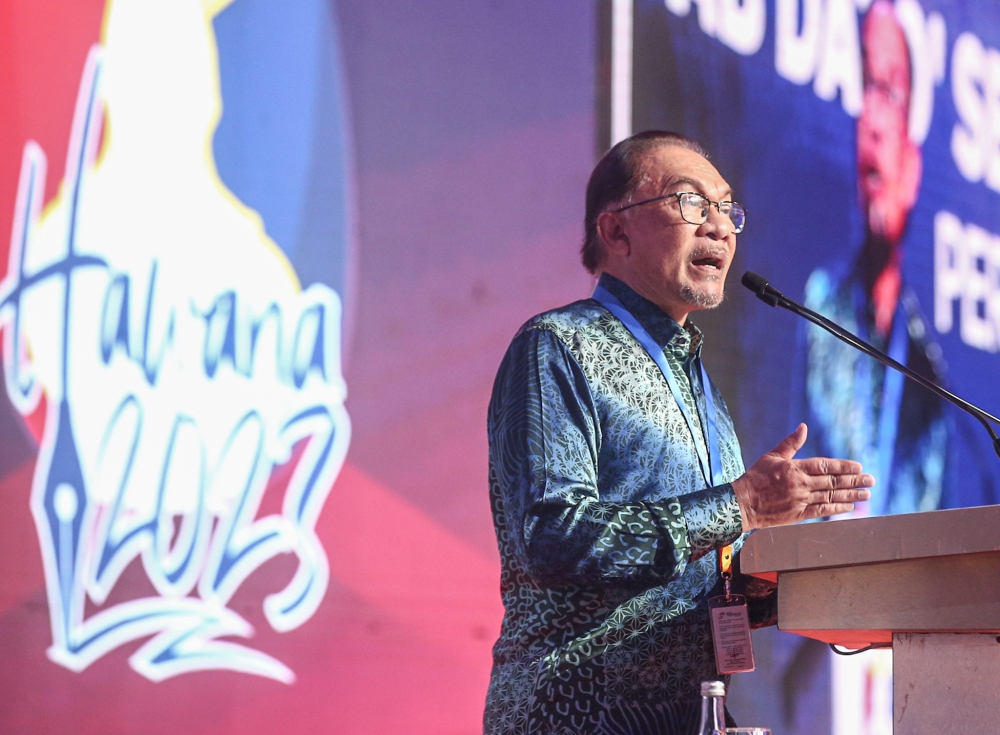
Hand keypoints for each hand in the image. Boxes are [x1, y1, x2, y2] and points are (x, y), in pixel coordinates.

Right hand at [731, 423, 872, 531]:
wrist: (742, 503)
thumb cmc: (755, 477)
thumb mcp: (771, 456)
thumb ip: (790, 443)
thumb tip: (803, 427)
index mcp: (794, 468)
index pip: (825, 466)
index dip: (844, 467)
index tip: (859, 467)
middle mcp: (800, 484)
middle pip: (832, 482)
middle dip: (854, 481)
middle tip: (871, 480)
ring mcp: (800, 500)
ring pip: (831, 497)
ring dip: (850, 495)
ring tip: (866, 495)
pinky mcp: (798, 514)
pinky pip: (821, 511)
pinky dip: (836, 509)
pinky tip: (848, 507)